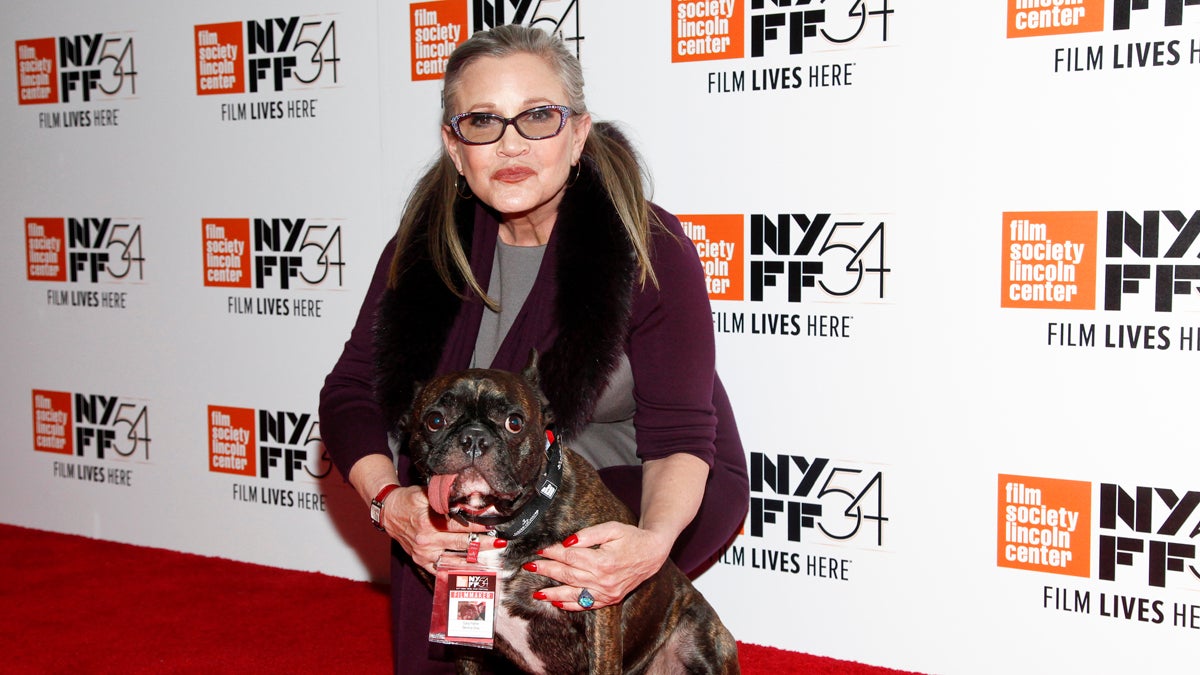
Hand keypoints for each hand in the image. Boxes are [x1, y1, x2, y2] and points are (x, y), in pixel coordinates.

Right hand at [381, 485, 499, 573]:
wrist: (388, 513)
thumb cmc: (408, 500)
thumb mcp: (425, 493)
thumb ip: (445, 497)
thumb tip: (469, 497)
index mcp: (427, 522)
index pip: (458, 526)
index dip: (477, 526)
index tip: (493, 525)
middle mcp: (426, 541)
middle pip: (461, 544)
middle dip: (483, 543)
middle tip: (500, 542)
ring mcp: (424, 554)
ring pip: (455, 559)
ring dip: (475, 558)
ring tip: (492, 556)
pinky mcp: (421, 562)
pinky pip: (442, 570)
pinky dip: (458, 569)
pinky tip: (473, 568)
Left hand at [524, 521, 671, 610]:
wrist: (653, 553)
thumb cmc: (632, 537)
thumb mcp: (612, 528)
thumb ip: (589, 534)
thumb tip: (567, 541)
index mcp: (604, 561)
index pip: (571, 557)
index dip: (554, 552)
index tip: (540, 549)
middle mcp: (604, 580)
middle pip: (569, 575)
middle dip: (547, 570)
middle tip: (530, 567)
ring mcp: (607, 592)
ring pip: (574, 594)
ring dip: (553, 594)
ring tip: (536, 594)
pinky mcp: (610, 599)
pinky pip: (587, 605)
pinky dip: (571, 606)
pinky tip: (557, 604)